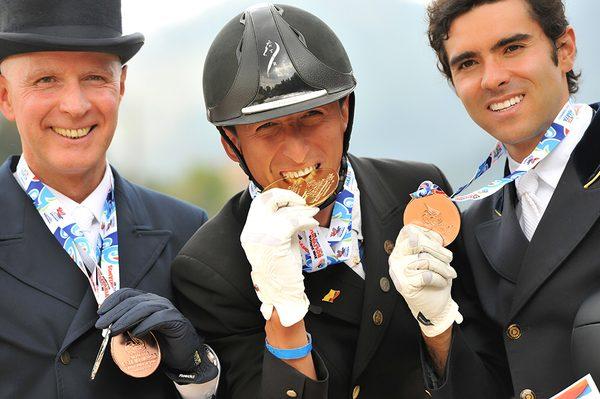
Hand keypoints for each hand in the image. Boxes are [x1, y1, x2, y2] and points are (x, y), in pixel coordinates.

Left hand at [96, 288, 216, 380]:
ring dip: (125, 319)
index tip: (100, 313)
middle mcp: (157, 301)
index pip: (127, 293)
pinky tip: (135, 334)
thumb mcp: (139, 332)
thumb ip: (127, 326)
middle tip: (102, 325)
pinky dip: (144, 325)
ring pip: (143, 308)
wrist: (184, 355)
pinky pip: (157, 319)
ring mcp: (167, 309)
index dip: (112, 300)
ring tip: (114, 331)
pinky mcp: (175, 319)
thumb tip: (108, 327)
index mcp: (147, 301)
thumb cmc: (161, 344)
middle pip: (132, 301)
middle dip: (114, 312)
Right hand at [241, 188, 318, 326]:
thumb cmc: (283, 270)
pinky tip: (312, 223)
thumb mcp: (279, 241)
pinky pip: (292, 221)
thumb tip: (296, 207)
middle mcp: (251, 231)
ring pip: (283, 210)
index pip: (260, 202)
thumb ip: (282, 224)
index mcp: (249, 231)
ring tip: (312, 214)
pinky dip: (305, 219)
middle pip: (266, 199)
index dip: (278, 197)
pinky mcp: (274, 240)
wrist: (282, 294)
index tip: (293, 200)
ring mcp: (260, 235)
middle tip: (302, 202)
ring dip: (302, 210)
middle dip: (287, 196)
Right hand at [388, 224, 462, 336]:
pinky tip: (441, 282)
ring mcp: (397, 271)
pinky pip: (426, 275)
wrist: (433, 306)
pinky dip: (439, 279)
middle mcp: (395, 257)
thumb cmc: (434, 279)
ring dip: (443, 268)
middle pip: (417, 242)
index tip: (439, 243)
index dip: (427, 233)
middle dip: (438, 250)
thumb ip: (431, 244)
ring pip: (425, 260)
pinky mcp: (404, 285)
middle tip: (449, 258)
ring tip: (449, 274)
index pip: (409, 230)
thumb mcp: (434, 257)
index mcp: (401, 247)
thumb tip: (438, 234)